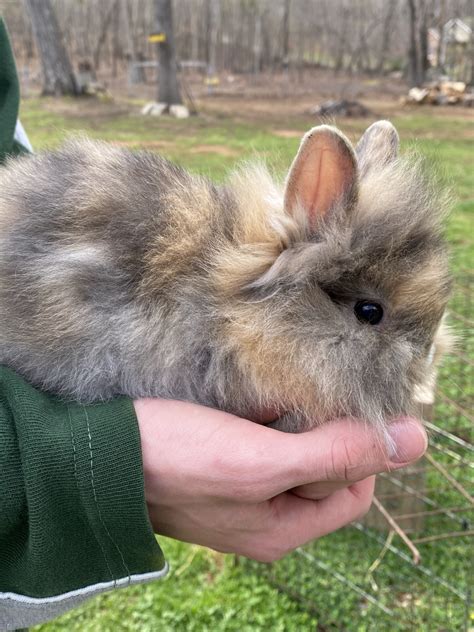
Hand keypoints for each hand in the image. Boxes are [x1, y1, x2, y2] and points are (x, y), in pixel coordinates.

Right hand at [135, 399, 426, 562]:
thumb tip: (413, 441)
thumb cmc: (177, 462)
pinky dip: (263, 410)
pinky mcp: (218, 458)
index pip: (353, 488)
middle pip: (322, 464)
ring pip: (291, 444)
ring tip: (274, 389)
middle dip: (319, 426)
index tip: (343, 410)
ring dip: (291, 414)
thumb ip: (336, 452)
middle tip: (303, 392)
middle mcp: (264, 512)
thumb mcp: (262, 460)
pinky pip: (260, 433)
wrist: (97, 455)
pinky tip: (250, 392)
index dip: (357, 449)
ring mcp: (239, 485)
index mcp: (281, 527)